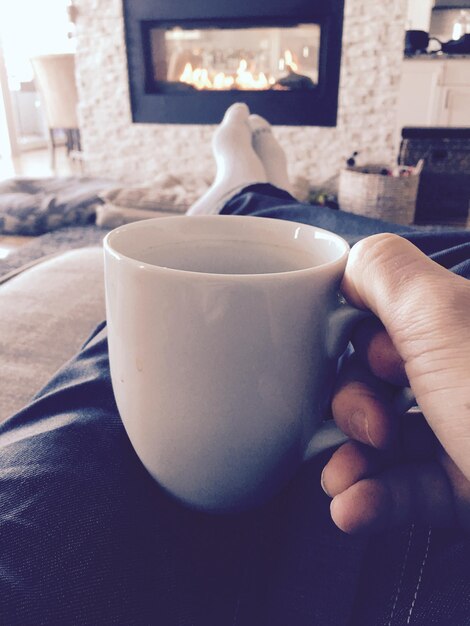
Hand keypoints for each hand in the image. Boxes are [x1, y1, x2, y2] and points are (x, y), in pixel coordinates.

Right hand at [322, 234, 469, 532]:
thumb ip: (385, 271)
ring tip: (339, 482)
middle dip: (354, 406)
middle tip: (368, 427)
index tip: (352, 358)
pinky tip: (350, 509)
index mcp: (464, 319)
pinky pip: (409, 486)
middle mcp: (468, 366)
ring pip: (389, 436)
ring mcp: (469, 428)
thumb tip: (348, 268)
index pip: (388, 313)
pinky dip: (374, 498)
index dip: (356, 338)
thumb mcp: (442, 318)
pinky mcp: (469, 484)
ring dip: (351, 460)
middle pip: (382, 378)